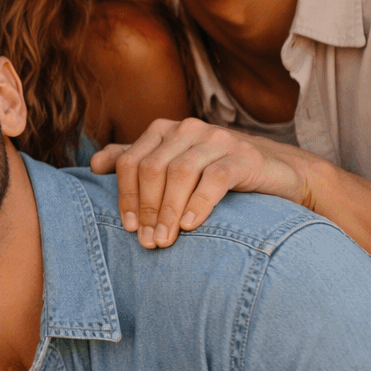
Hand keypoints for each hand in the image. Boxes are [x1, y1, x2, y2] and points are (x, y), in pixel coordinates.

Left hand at [91, 118, 319, 247]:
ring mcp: (217, 139)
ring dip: (169, 211)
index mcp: (163, 130)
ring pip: (180, 173)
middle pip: (152, 168)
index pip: (130, 162)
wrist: (276, 174)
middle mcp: (188, 129)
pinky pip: (215, 179)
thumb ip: (134, 161)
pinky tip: (191, 226)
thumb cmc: (214, 173)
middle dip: (145, 208)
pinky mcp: (244, 156)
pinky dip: (199, 203)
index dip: (124, 196)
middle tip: (146, 241)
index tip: (127, 228)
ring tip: (164, 240)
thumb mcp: (172, 165)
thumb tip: (94, 164)